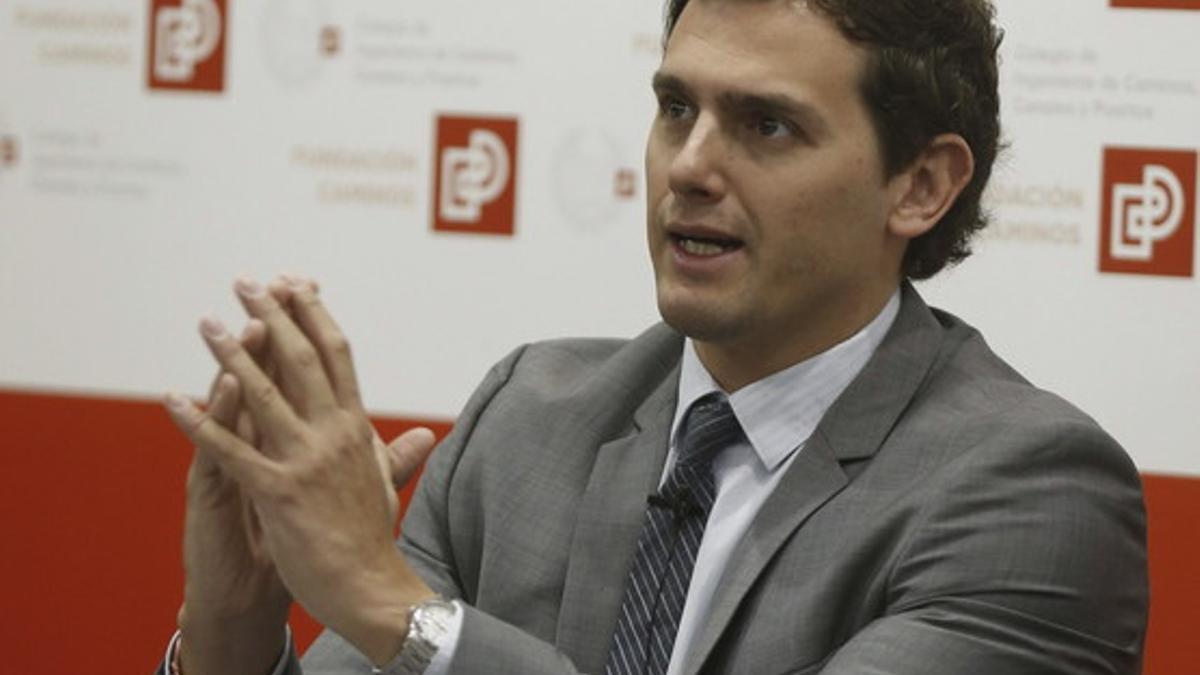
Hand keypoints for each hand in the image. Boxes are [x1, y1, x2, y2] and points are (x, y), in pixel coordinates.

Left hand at [165, 277, 436, 665]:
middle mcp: (333, 434)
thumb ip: (395, 453)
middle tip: (246, 284)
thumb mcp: (384, 484)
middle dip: (274, 315)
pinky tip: (173, 400)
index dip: (314, 314)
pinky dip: (200, 424)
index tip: (295, 284)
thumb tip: (422, 436)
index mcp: (355, 427)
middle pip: (302, 359)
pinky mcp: (278, 492)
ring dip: (232, 354)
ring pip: (264, 394)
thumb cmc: (373, 538)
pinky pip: (231, 451)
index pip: (337, 355)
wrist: (369, 586)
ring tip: (208, 322)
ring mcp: (306, 461)